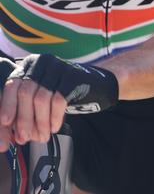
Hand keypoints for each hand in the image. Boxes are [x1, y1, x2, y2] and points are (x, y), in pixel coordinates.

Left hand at [0, 54, 118, 146]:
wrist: (99, 85)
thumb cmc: (67, 92)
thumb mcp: (43, 95)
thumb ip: (27, 109)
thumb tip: (15, 133)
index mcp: (31, 64)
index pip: (13, 84)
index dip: (8, 105)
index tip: (6, 122)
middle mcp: (43, 62)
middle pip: (26, 93)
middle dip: (24, 119)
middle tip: (25, 137)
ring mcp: (59, 68)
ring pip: (40, 99)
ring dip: (39, 122)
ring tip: (43, 135)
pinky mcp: (73, 77)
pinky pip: (58, 101)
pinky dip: (54, 117)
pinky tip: (55, 127)